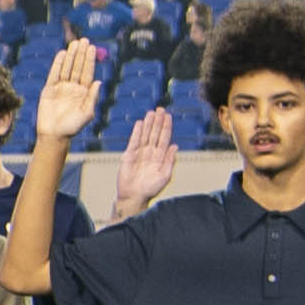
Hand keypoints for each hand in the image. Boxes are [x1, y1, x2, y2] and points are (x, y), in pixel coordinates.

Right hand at [30, 35, 104, 149]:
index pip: (87, 72)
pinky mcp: (49, 90)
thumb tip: (99, 81)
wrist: (54, 135)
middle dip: (81, 54)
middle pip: (77, 67)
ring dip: (71, 55)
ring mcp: (61, 88)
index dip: (89, 60)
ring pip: (67, 68)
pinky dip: (57, 64)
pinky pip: (54, 74)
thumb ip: (92, 97)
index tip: (92, 48)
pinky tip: (62, 54)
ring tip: (74, 43)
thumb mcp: (87, 113)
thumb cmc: (72, 127)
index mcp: (84, 92)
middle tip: (84, 40)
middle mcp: (73, 88)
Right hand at [111, 105, 177, 221]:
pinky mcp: (129, 155)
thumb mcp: (165, 175)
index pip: (164, 138)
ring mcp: (139, 153)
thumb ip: (170, 160)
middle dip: (158, 121)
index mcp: (160, 156)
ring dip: (148, 124)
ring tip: (151, 112)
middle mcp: (150, 152)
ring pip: (145, 135)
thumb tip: (175, 145)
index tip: (168, 116)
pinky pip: (133, 141)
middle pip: (155, 133)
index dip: (166, 127)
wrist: (134, 196)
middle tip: (160, 109)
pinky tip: (140, 123)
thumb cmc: (151, 188)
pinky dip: (137, 132)